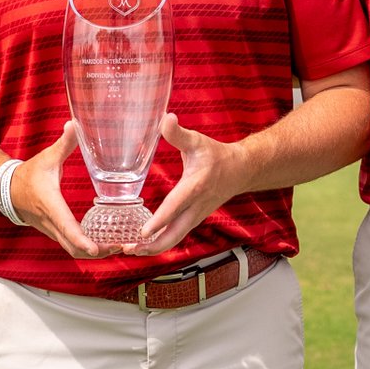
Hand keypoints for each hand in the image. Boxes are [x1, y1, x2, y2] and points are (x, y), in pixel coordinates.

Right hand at [8, 122, 119, 259]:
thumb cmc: (29, 174)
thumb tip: (75, 124)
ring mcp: (52, 231)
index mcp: (50, 204)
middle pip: (74, 247)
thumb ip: (64, 143)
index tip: (97, 249)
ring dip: (96, 253)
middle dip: (98, 251)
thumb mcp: (47, 157)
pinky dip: (88, 249)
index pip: (66, 226)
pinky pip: (71, 247)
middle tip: (121, 247)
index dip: (82, 239)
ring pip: (73, 250)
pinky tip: (106, 244)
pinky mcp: (55, 233)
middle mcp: (51, 222)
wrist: (8, 190)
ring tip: (119, 247)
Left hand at [123, 114, 244, 255]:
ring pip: (175, 239)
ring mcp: (196, 216)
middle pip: (174, 234)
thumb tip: (166, 118)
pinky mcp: (194, 220)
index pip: (174, 207)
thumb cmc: (217, 155)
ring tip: (131, 251)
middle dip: (151, 245)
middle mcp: (196, 207)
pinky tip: (144, 245)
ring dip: (154, 248)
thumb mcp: (197, 141)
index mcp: (195, 187)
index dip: (158, 221)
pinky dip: (161, 243)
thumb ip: (178, 133)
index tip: (142, 232)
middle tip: (129, 249)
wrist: (240, 170)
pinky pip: (177, 236)